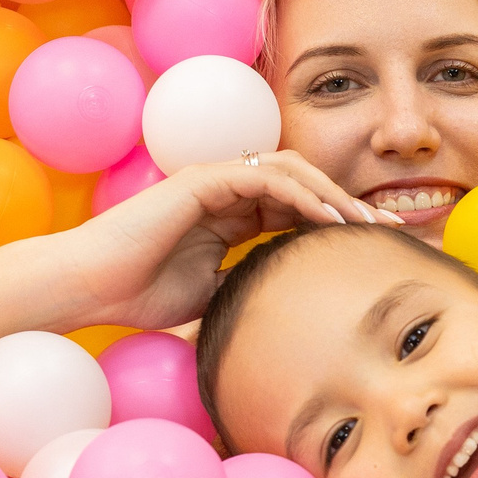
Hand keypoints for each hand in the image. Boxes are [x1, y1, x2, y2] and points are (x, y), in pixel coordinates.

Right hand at [73, 152, 399, 331]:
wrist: (90, 286)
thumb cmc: (142, 293)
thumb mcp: (214, 294)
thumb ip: (249, 284)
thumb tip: (292, 306)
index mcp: (231, 214)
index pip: (297, 207)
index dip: (336, 222)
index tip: (372, 249)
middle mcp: (227, 190)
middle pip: (303, 182)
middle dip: (348, 203)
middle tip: (386, 229)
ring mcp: (215, 180)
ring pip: (291, 171)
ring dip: (333, 195)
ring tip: (365, 223)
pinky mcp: (203, 179)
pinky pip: (265, 178)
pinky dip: (302, 196)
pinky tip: (328, 220)